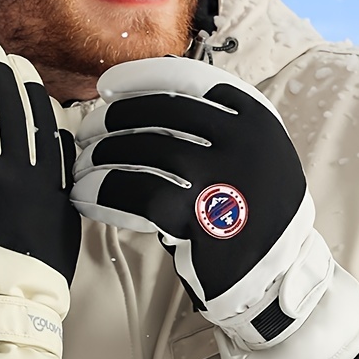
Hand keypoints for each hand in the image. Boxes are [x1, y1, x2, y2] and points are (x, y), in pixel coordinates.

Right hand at [0, 27, 79, 358]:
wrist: (11, 320)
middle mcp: (8, 167)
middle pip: (1, 94)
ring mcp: (41, 175)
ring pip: (34, 107)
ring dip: (16, 74)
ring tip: (2, 57)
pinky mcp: (62, 187)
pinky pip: (58, 133)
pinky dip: (45, 106)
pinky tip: (35, 93)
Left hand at [71, 57, 358, 358]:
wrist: (278, 279)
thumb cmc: (251, 209)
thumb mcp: (251, 154)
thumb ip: (212, 125)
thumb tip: (139, 102)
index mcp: (255, 118)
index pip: (189, 79)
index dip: (141, 79)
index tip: (108, 86)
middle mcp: (243, 141)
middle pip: (161, 112)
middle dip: (114, 117)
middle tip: (87, 129)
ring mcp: (223, 178)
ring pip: (143, 150)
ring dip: (102, 154)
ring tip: (81, 163)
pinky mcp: (199, 218)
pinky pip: (135, 192)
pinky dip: (102, 190)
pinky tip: (85, 195)